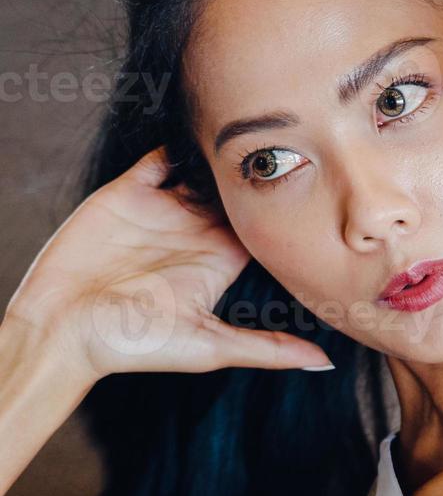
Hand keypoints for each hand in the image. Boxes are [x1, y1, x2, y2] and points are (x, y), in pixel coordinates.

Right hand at [4, 147, 332, 387]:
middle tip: (292, 142)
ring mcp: (165, 209)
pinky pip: (160, 157)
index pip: (267, 221)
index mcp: (223, 258)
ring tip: (249, 130)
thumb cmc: (134, 344)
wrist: (62, 329)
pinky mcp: (130, 192)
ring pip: (205, 167)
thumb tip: (326, 365)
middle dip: (261, 167)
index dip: (290, 203)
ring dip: (222, 150)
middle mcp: (197, 230)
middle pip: (241, 188)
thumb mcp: (210, 346)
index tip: (318, 183)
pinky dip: (177, 142)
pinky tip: (197, 135)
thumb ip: (268, 349)